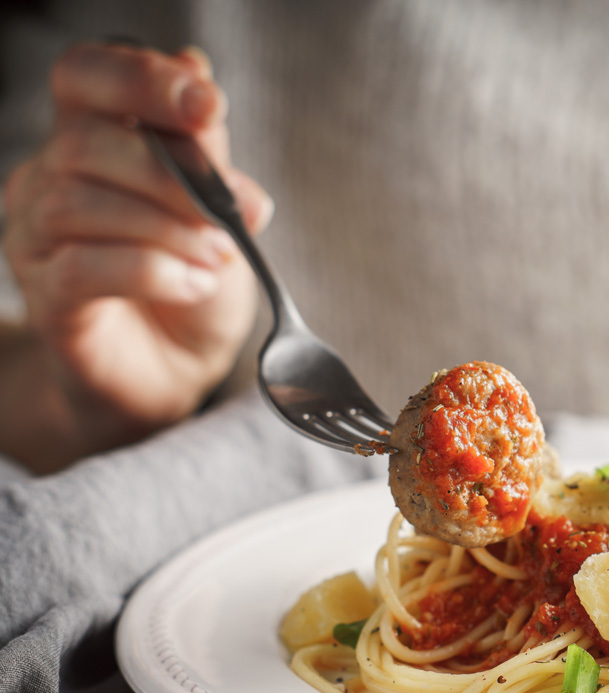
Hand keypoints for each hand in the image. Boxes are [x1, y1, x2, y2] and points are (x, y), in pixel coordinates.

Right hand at [1, 42, 271, 467]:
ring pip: (81, 203)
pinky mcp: (47, 298)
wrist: (176, 370)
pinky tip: (194, 285)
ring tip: (218, 259)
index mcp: (94, 140)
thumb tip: (195, 69)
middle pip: (87, 140)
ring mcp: (38, 238)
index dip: (141, 79)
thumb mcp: (220, 213)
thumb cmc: (196, 283)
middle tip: (233, 218)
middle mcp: (51, 178)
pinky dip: (154, 272)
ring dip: (169, 230)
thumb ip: (207, 152)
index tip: (206, 105)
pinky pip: (85, 268)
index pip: (87, 75)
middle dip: (175, 176)